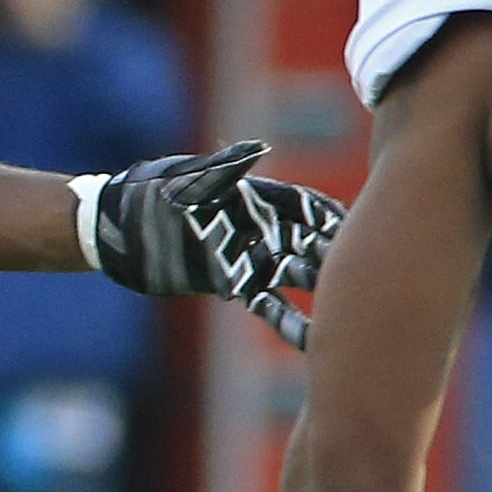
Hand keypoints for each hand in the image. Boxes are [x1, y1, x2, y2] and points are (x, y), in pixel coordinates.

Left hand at [92, 140, 345, 348]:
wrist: (116, 227)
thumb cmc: (149, 192)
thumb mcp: (186, 176)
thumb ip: (224, 169)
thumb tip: (258, 150)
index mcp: (259, 196)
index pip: (310, 207)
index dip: (336, 219)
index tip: (364, 231)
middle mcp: (265, 226)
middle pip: (314, 242)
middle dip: (341, 259)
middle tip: (375, 279)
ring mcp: (253, 255)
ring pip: (298, 277)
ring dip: (324, 294)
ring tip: (353, 316)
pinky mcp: (235, 282)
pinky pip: (268, 304)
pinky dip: (289, 321)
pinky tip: (311, 340)